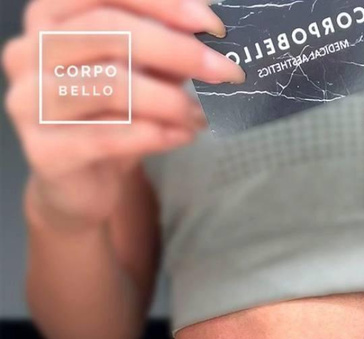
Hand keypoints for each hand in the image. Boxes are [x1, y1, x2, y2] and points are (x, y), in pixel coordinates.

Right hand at [2, 0, 243, 228]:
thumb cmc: (112, 117)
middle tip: (225, 72)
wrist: (85, 184)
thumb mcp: (142, 73)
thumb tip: (212, 30)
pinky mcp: (43, 151)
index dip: (162, 2)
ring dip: (171, 101)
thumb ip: (165, 48)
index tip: (212, 24)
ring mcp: (28, 100)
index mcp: (49, 17)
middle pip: (109, 31)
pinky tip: (184, 135)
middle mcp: (27, 50)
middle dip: (178, 50)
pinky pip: (107, 136)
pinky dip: (156, 134)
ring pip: (110, 85)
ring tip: (201, 116)